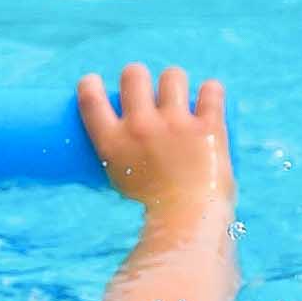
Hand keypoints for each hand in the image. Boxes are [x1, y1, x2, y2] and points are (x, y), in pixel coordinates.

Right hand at [77, 63, 231, 213]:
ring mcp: (176, 124)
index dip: (90, 84)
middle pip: (134, 75)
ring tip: (180, 95)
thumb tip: (126, 152)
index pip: (91, 98)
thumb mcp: (123, 184)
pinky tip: (209, 95)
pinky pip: (211, 90)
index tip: (94, 83)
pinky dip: (211, 91)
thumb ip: (123, 162)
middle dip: (138, 77)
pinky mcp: (208, 127)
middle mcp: (141, 127)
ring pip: (173, 76)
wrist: (189, 226)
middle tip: (148, 92)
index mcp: (113, 143)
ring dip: (174, 83)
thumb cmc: (156, 215)